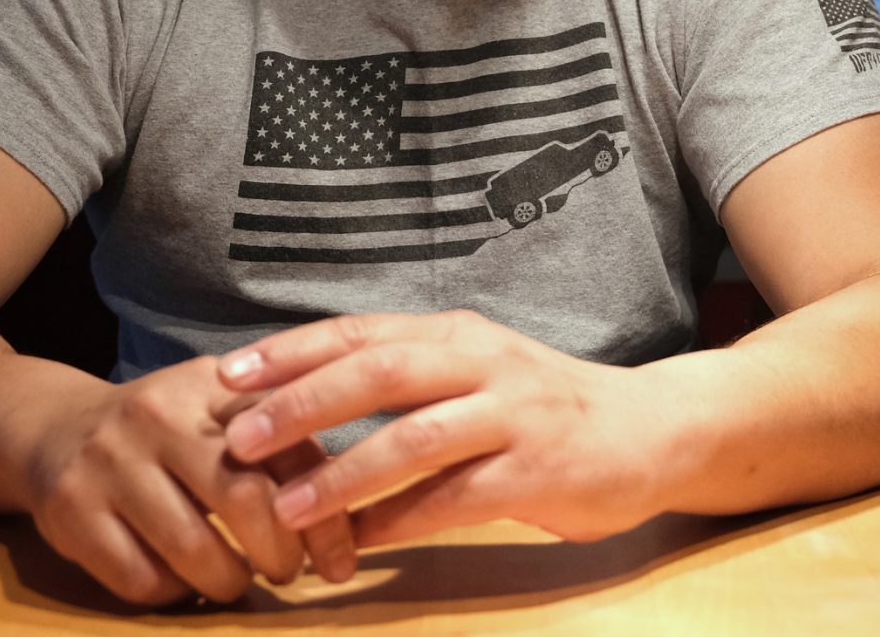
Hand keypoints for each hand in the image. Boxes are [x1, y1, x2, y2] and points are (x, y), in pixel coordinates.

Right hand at [19, 356, 355, 605]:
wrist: (55, 427)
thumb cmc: (166, 432)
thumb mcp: (221, 413)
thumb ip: (284, 445)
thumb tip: (350, 512)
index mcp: (212, 386)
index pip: (290, 451)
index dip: (325, 519)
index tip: (338, 563)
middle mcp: (159, 414)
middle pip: (244, 500)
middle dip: (279, 555)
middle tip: (286, 575)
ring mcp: (110, 461)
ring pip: (193, 551)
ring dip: (228, 582)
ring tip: (235, 581)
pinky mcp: (70, 509)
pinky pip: (141, 579)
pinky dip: (173, 593)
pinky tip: (180, 580)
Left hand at [216, 311, 668, 548]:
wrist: (652, 429)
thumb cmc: (542, 404)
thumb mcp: (473, 370)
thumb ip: (404, 376)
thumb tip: (303, 397)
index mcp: (453, 334)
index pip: (358, 333)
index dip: (290, 353)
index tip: (227, 376)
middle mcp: (480, 363)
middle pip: (377, 373)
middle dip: (302, 405)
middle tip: (240, 438)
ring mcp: (512, 415)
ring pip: (414, 437)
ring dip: (344, 474)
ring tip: (287, 508)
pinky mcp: (537, 471)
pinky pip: (456, 498)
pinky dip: (402, 521)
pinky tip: (359, 544)